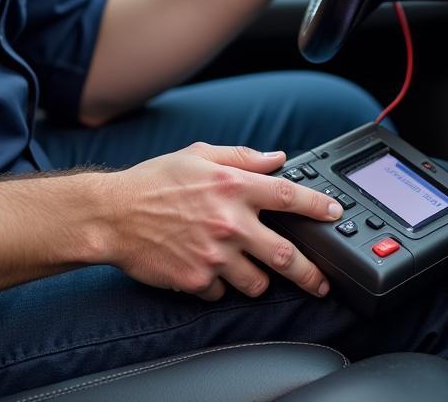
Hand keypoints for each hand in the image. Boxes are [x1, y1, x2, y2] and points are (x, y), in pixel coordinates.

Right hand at [102, 143, 343, 301]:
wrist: (112, 214)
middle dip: (310, 272)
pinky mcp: (196, 280)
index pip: (287, 195)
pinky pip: (221, 292)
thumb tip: (277, 158)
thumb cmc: (153, 181)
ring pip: (256, 282)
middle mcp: (229, 221)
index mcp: (232, 186)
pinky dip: (218, 285)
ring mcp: (214, 255)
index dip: (317, 204)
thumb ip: (242, 157)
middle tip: (321, 281)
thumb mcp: (198, 155)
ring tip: (247, 269)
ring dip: (257, 279)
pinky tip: (205, 268)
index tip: (334, 213)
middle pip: (285, 255)